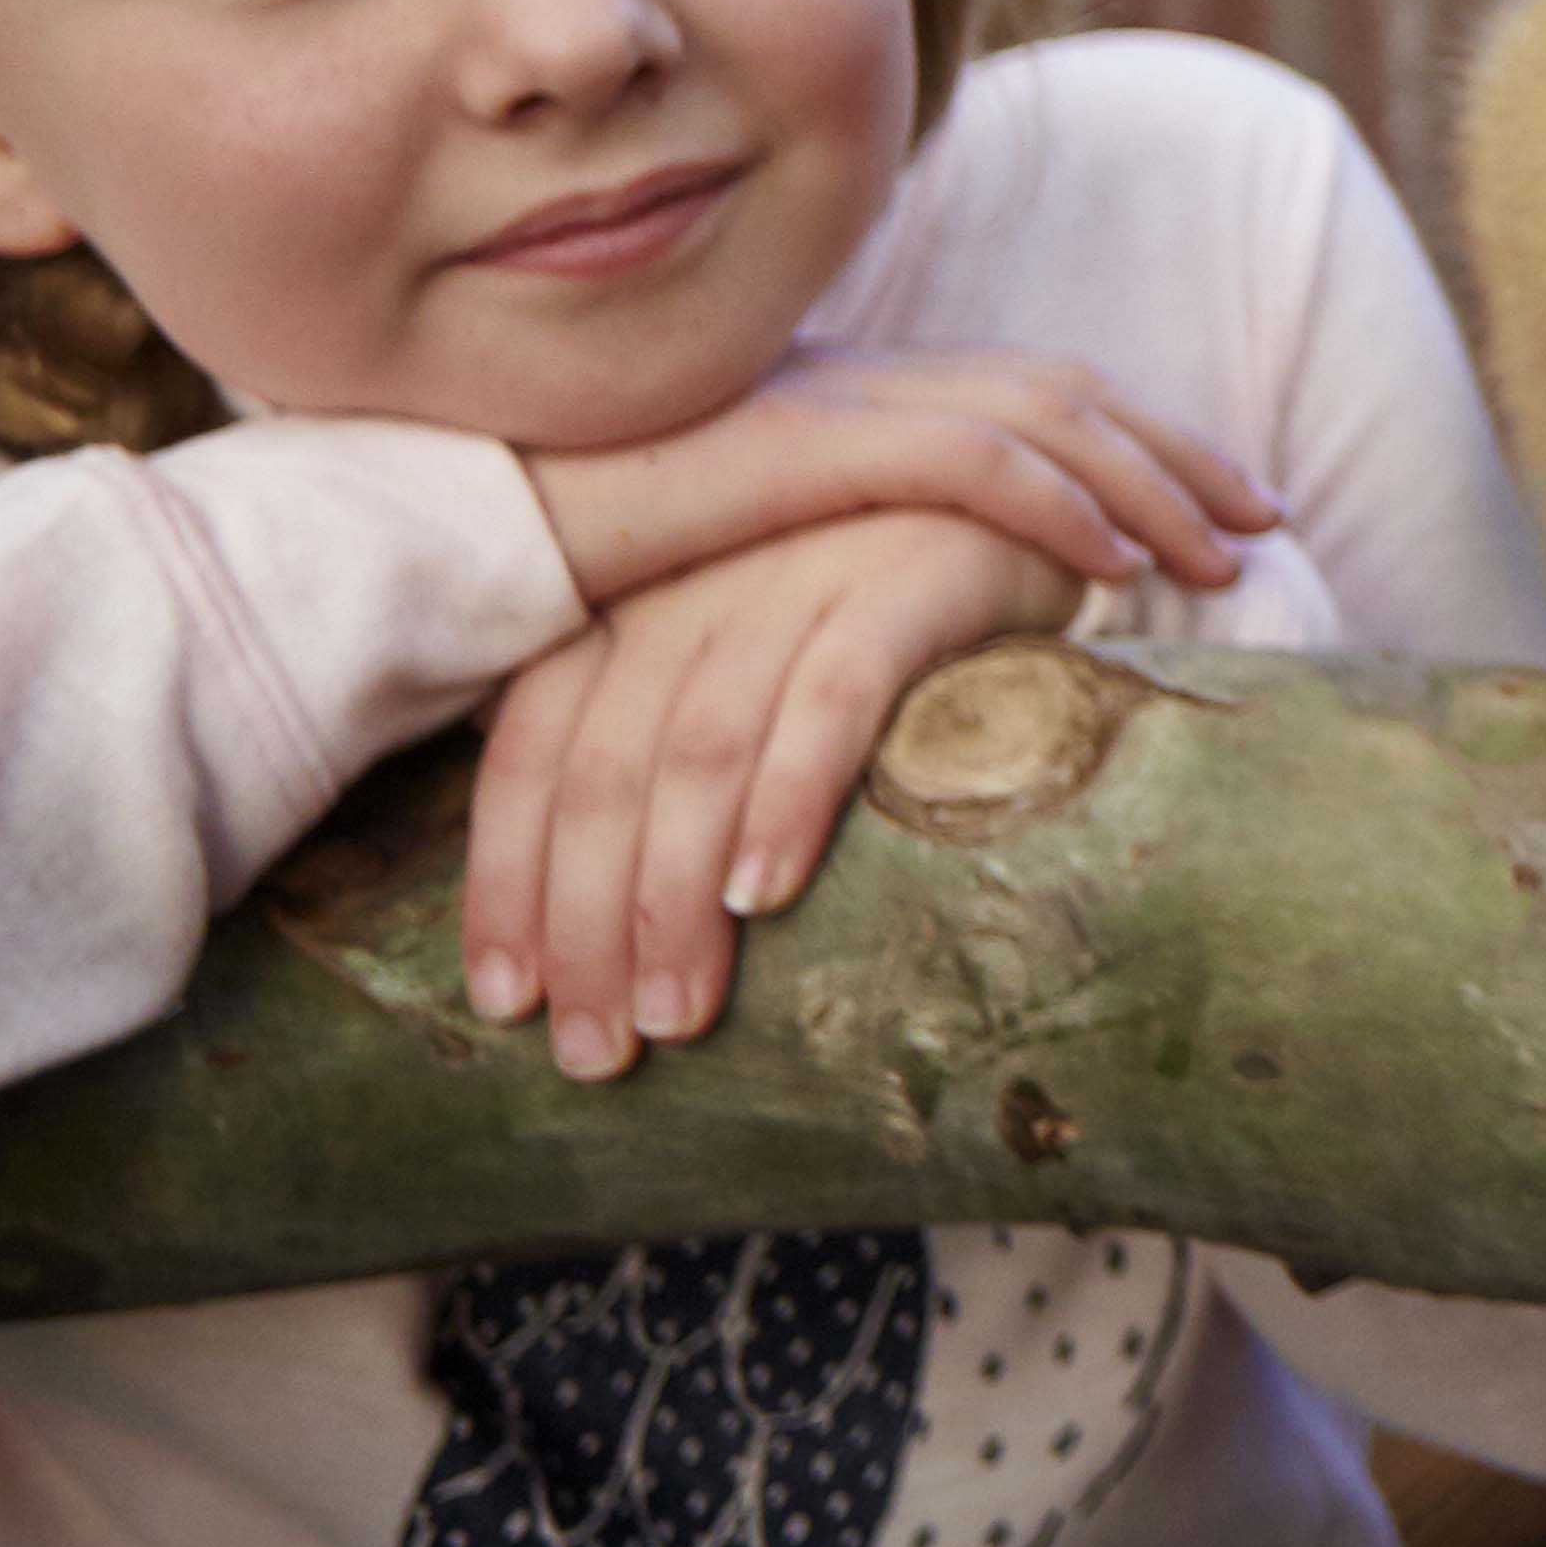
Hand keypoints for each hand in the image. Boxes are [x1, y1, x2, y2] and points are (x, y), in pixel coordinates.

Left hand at [465, 509, 1087, 1077]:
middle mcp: (694, 575)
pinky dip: (788, 796)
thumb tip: (536, 865)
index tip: (505, 1001)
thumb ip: (637, 721)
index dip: (505, 878)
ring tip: (677, 1015)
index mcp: (633, 594)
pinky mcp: (908, 575)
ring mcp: (797, 568)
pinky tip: (766, 893)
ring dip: (674, 896)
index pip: (531, 745)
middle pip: (603, 766)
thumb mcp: (736, 642)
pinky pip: (835, 694)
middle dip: (587, 923)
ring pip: (700, 746)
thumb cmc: (870, 602)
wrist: (1040, 496)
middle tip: (595, 1051)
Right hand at [519, 344, 1271, 614]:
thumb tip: (857, 632)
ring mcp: (820, 398)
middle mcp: (839, 378)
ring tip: (1230, 557)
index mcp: (826, 394)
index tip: (1210, 498)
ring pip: (1040, 421)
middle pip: (1057, 392)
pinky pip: (966, 465)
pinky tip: (1117, 570)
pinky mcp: (794, 441)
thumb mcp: (706, 560)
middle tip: (1267, 516)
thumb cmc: (543, 552)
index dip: (1122, 441)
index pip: (1012, 397)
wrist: (435, 521)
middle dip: (1174, 453)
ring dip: (1149, 487)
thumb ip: (791, 571)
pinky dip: (1060, 508)